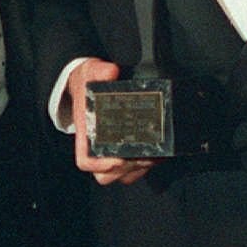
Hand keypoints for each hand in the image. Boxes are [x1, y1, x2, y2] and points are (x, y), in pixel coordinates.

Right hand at [71, 57, 154, 184]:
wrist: (89, 83)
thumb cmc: (88, 82)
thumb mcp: (90, 71)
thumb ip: (99, 71)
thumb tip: (111, 72)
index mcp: (86, 134)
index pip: (85, 161)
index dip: (99, 165)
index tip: (117, 158)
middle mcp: (97, 148)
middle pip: (107, 175)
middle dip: (127, 168)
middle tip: (145, 155)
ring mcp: (112, 152)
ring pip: (123, 175)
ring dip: (139, 169)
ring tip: (155, 155)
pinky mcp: (127, 150)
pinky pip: (135, 169)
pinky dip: (148, 165)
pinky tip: (161, 152)